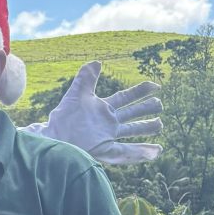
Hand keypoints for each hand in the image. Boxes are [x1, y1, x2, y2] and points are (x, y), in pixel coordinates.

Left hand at [41, 61, 162, 165]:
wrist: (52, 139)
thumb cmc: (62, 119)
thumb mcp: (76, 95)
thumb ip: (86, 78)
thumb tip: (97, 62)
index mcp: (102, 110)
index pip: (125, 98)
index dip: (140, 91)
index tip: (155, 85)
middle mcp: (107, 124)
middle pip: (132, 115)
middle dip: (146, 110)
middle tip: (161, 105)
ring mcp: (107, 137)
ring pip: (132, 131)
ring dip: (146, 128)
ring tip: (160, 125)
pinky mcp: (105, 150)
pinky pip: (126, 152)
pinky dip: (141, 152)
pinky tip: (156, 151)